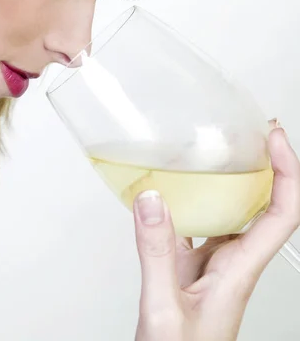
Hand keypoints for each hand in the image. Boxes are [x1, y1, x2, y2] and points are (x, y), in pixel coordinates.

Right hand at [133, 124, 299, 340]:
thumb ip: (157, 254)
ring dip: (236, 179)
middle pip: (269, 206)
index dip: (288, 173)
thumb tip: (154, 200)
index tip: (274, 139)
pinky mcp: (193, 267)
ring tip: (220, 149)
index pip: (283, 214)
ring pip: (236, 211)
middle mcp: (235, 262)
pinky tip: (174, 187)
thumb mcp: (162, 309)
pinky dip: (195, 198)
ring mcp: (216, 265)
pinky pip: (202, 222)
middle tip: (256, 131)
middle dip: (270, 165)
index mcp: (240, 271)